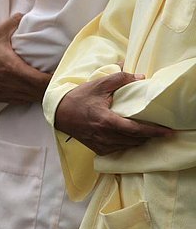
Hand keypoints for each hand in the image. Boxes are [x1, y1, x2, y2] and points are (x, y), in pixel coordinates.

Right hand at [0, 14, 51, 103]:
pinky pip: (19, 101)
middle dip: (51, 88)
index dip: (56, 80)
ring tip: (48, 85)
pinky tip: (31, 89)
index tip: (64, 73)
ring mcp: (4, 94)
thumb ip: (15, 22)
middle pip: (40, 94)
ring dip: (40, 94)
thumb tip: (27, 14)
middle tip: (60, 79)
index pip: (43, 82)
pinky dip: (28, 97)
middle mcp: (10, 85)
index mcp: (13, 69)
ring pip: (30, 100)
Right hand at [55, 72, 172, 155]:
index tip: (168, 132)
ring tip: (147, 133)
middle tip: (160, 130)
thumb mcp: (99, 84)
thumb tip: (141, 78)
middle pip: (134, 140)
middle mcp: (104, 135)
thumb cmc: (79, 98)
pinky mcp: (97, 148)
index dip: (153, 132)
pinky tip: (129, 137)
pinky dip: (127, 144)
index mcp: (106, 120)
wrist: (60, 112)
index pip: (135, 130)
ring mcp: (100, 144)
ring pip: (128, 146)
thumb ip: (120, 79)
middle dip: (149, 136)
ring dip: (139, 140)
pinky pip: (118, 150)